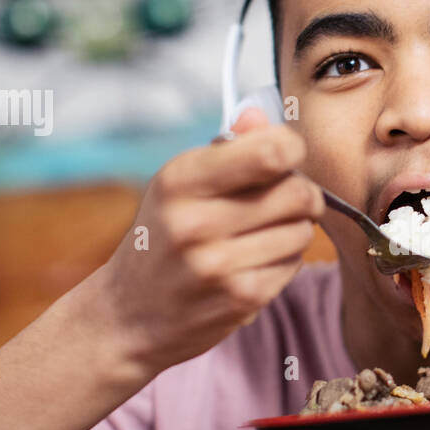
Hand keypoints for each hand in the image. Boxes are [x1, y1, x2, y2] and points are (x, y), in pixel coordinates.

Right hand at [96, 106, 323, 374]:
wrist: (128, 314)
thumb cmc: (163, 238)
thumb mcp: (179, 184)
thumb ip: (226, 148)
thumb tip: (261, 115)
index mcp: (180, 179)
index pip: (271, 150)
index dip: (292, 150)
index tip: (286, 158)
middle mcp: (195, 221)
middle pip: (297, 191)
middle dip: (302, 193)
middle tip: (285, 200)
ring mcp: (218, 264)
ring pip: (302, 230)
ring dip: (293, 230)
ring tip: (261, 235)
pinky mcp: (240, 298)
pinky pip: (294, 264)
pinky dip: (284, 260)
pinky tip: (254, 262)